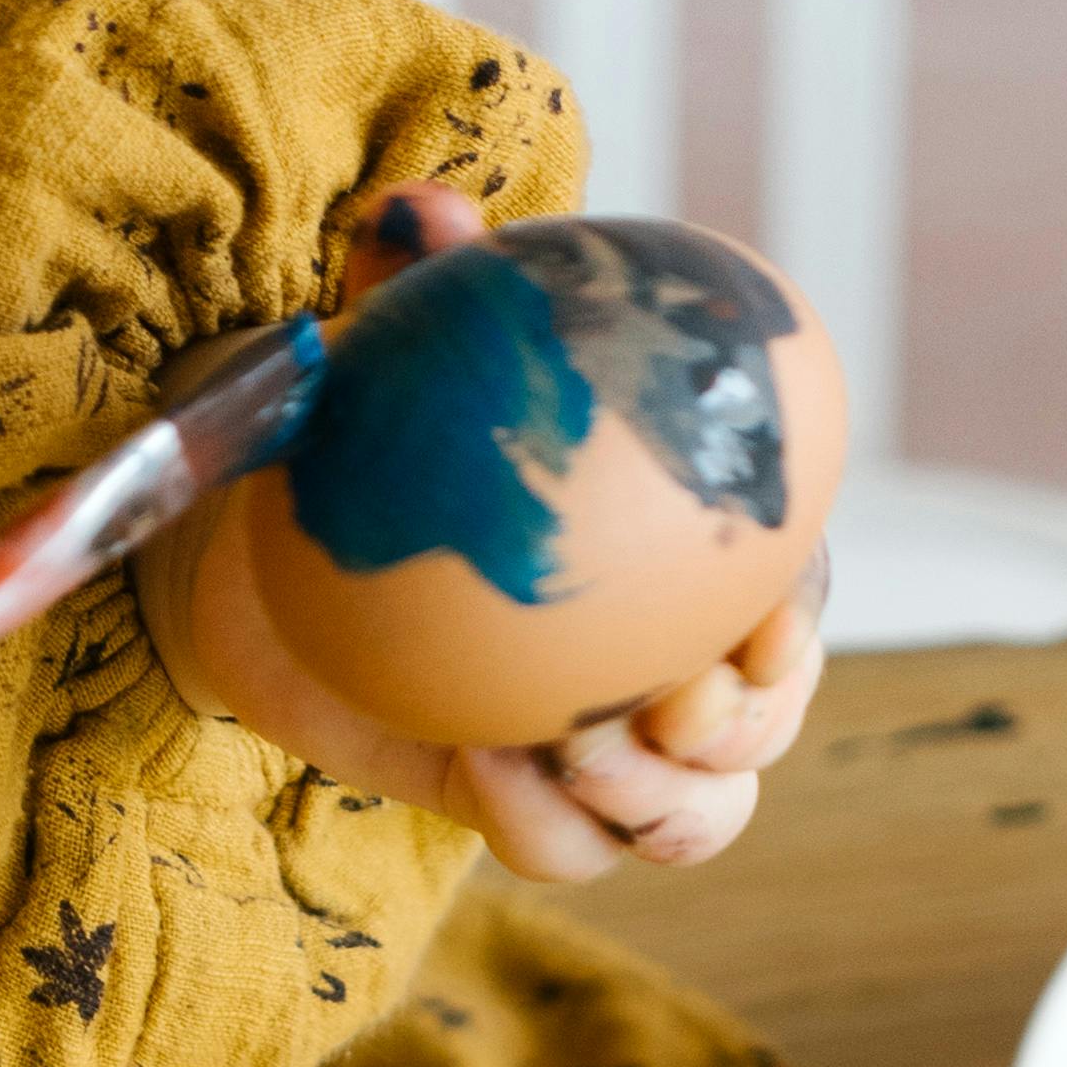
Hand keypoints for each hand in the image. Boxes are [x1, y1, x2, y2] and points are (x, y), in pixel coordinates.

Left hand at [136, 186, 828, 880]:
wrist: (268, 545)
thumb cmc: (362, 426)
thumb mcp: (389, 343)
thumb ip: (415, 278)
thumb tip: (426, 214)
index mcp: (687, 548)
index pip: (790, 586)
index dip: (798, 620)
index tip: (760, 632)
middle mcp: (672, 657)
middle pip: (765, 725)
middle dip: (742, 731)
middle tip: (667, 704)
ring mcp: (610, 747)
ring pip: (698, 816)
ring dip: (659, 800)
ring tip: (579, 749)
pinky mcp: (532, 810)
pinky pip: (573, 852)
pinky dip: (548, 826)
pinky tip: (496, 774)